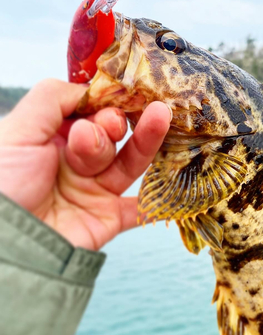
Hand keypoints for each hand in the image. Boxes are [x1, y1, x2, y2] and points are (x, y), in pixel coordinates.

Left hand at [0, 79, 170, 250]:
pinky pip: (138, 211)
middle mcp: (74, 163)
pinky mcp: (106, 220)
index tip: (117, 92)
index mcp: (51, 138)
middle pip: (109, 134)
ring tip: (159, 117)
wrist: (5, 246)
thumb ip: (53, 98)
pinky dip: (156, 201)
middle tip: (106, 126)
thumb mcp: (17, 130)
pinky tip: (174, 183)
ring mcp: (92, 191)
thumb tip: (92, 88)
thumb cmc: (3, 184)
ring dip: (146, 140)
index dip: (103, 101)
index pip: (88, 111)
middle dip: (111, 124)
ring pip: (128, 162)